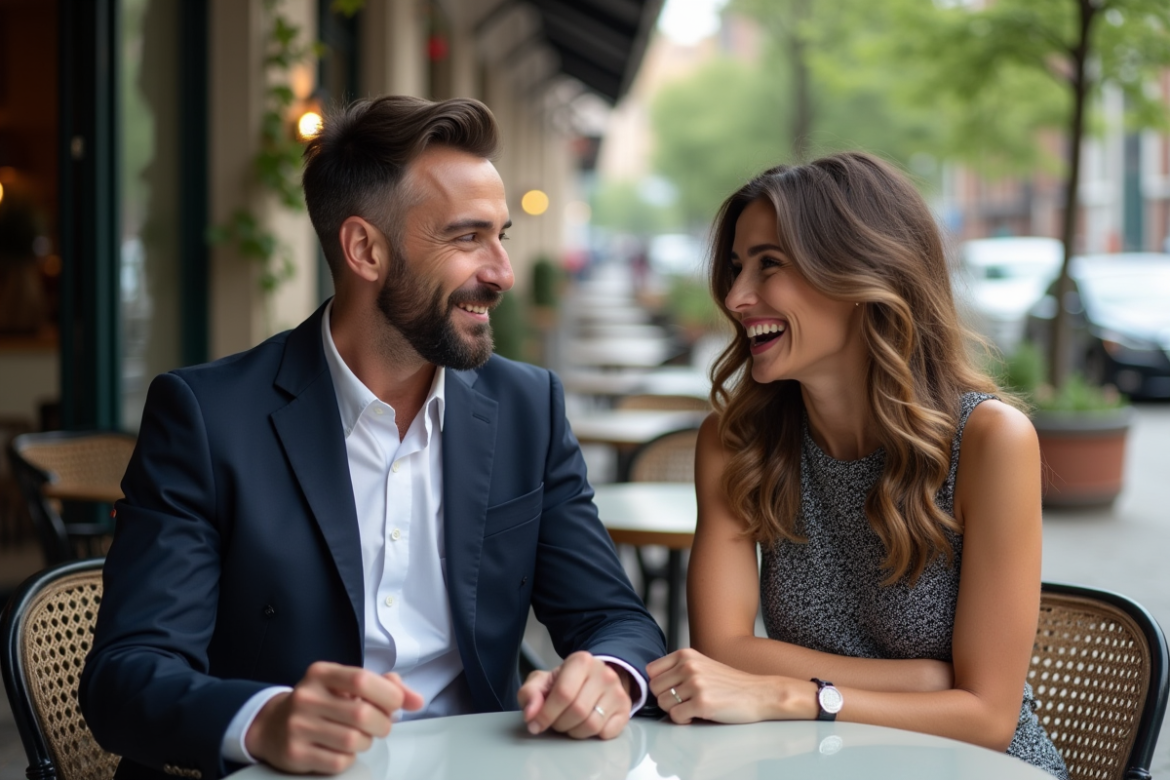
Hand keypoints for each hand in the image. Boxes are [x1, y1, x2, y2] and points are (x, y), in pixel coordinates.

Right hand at [245, 661, 423, 773]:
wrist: (272, 725)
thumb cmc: (321, 703)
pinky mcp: (295, 753)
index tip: (397, 704)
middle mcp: (306, 697)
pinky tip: (341, 749)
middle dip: (383, 724)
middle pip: (362, 714)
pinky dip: (349, 758)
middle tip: (381, 725)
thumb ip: (383, 686)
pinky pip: (339, 761)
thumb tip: (416, 699)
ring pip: (353, 741)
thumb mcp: (345, 686)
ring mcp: (298, 726)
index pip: (362, 680)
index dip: (388, 695)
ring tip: (360, 737)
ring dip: (367, 742)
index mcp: (321, 674)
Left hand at [517, 651, 630, 738]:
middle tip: (556, 721)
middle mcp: (603, 673)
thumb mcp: (542, 682)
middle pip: (577, 711)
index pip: (563, 693)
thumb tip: (531, 714)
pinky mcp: (625, 709)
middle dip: (560, 723)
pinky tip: (586, 724)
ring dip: (574, 731)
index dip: (546, 714)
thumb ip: (530, 694)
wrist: (593, 680)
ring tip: (570, 722)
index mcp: (581, 661)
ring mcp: (617, 691)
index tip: (536, 725)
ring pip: (592, 724)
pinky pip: (606, 733)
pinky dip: (592, 735)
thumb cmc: (565, 682)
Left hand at [648, 648, 815, 724]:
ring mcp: (696, 684)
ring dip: (675, 710)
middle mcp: (689, 666)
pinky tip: (698, 715)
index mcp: (686, 655)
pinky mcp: (702, 703)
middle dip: (666, 699)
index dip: (659, 685)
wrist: (758, 693)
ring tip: (692, 707)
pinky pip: (676, 717)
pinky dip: (684, 720)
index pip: (651, 671)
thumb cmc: (729, 683)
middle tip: (684, 702)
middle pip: (655, 689)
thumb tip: (651, 683)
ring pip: (663, 704)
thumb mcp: (701, 665)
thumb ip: (678, 669)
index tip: (671, 691)